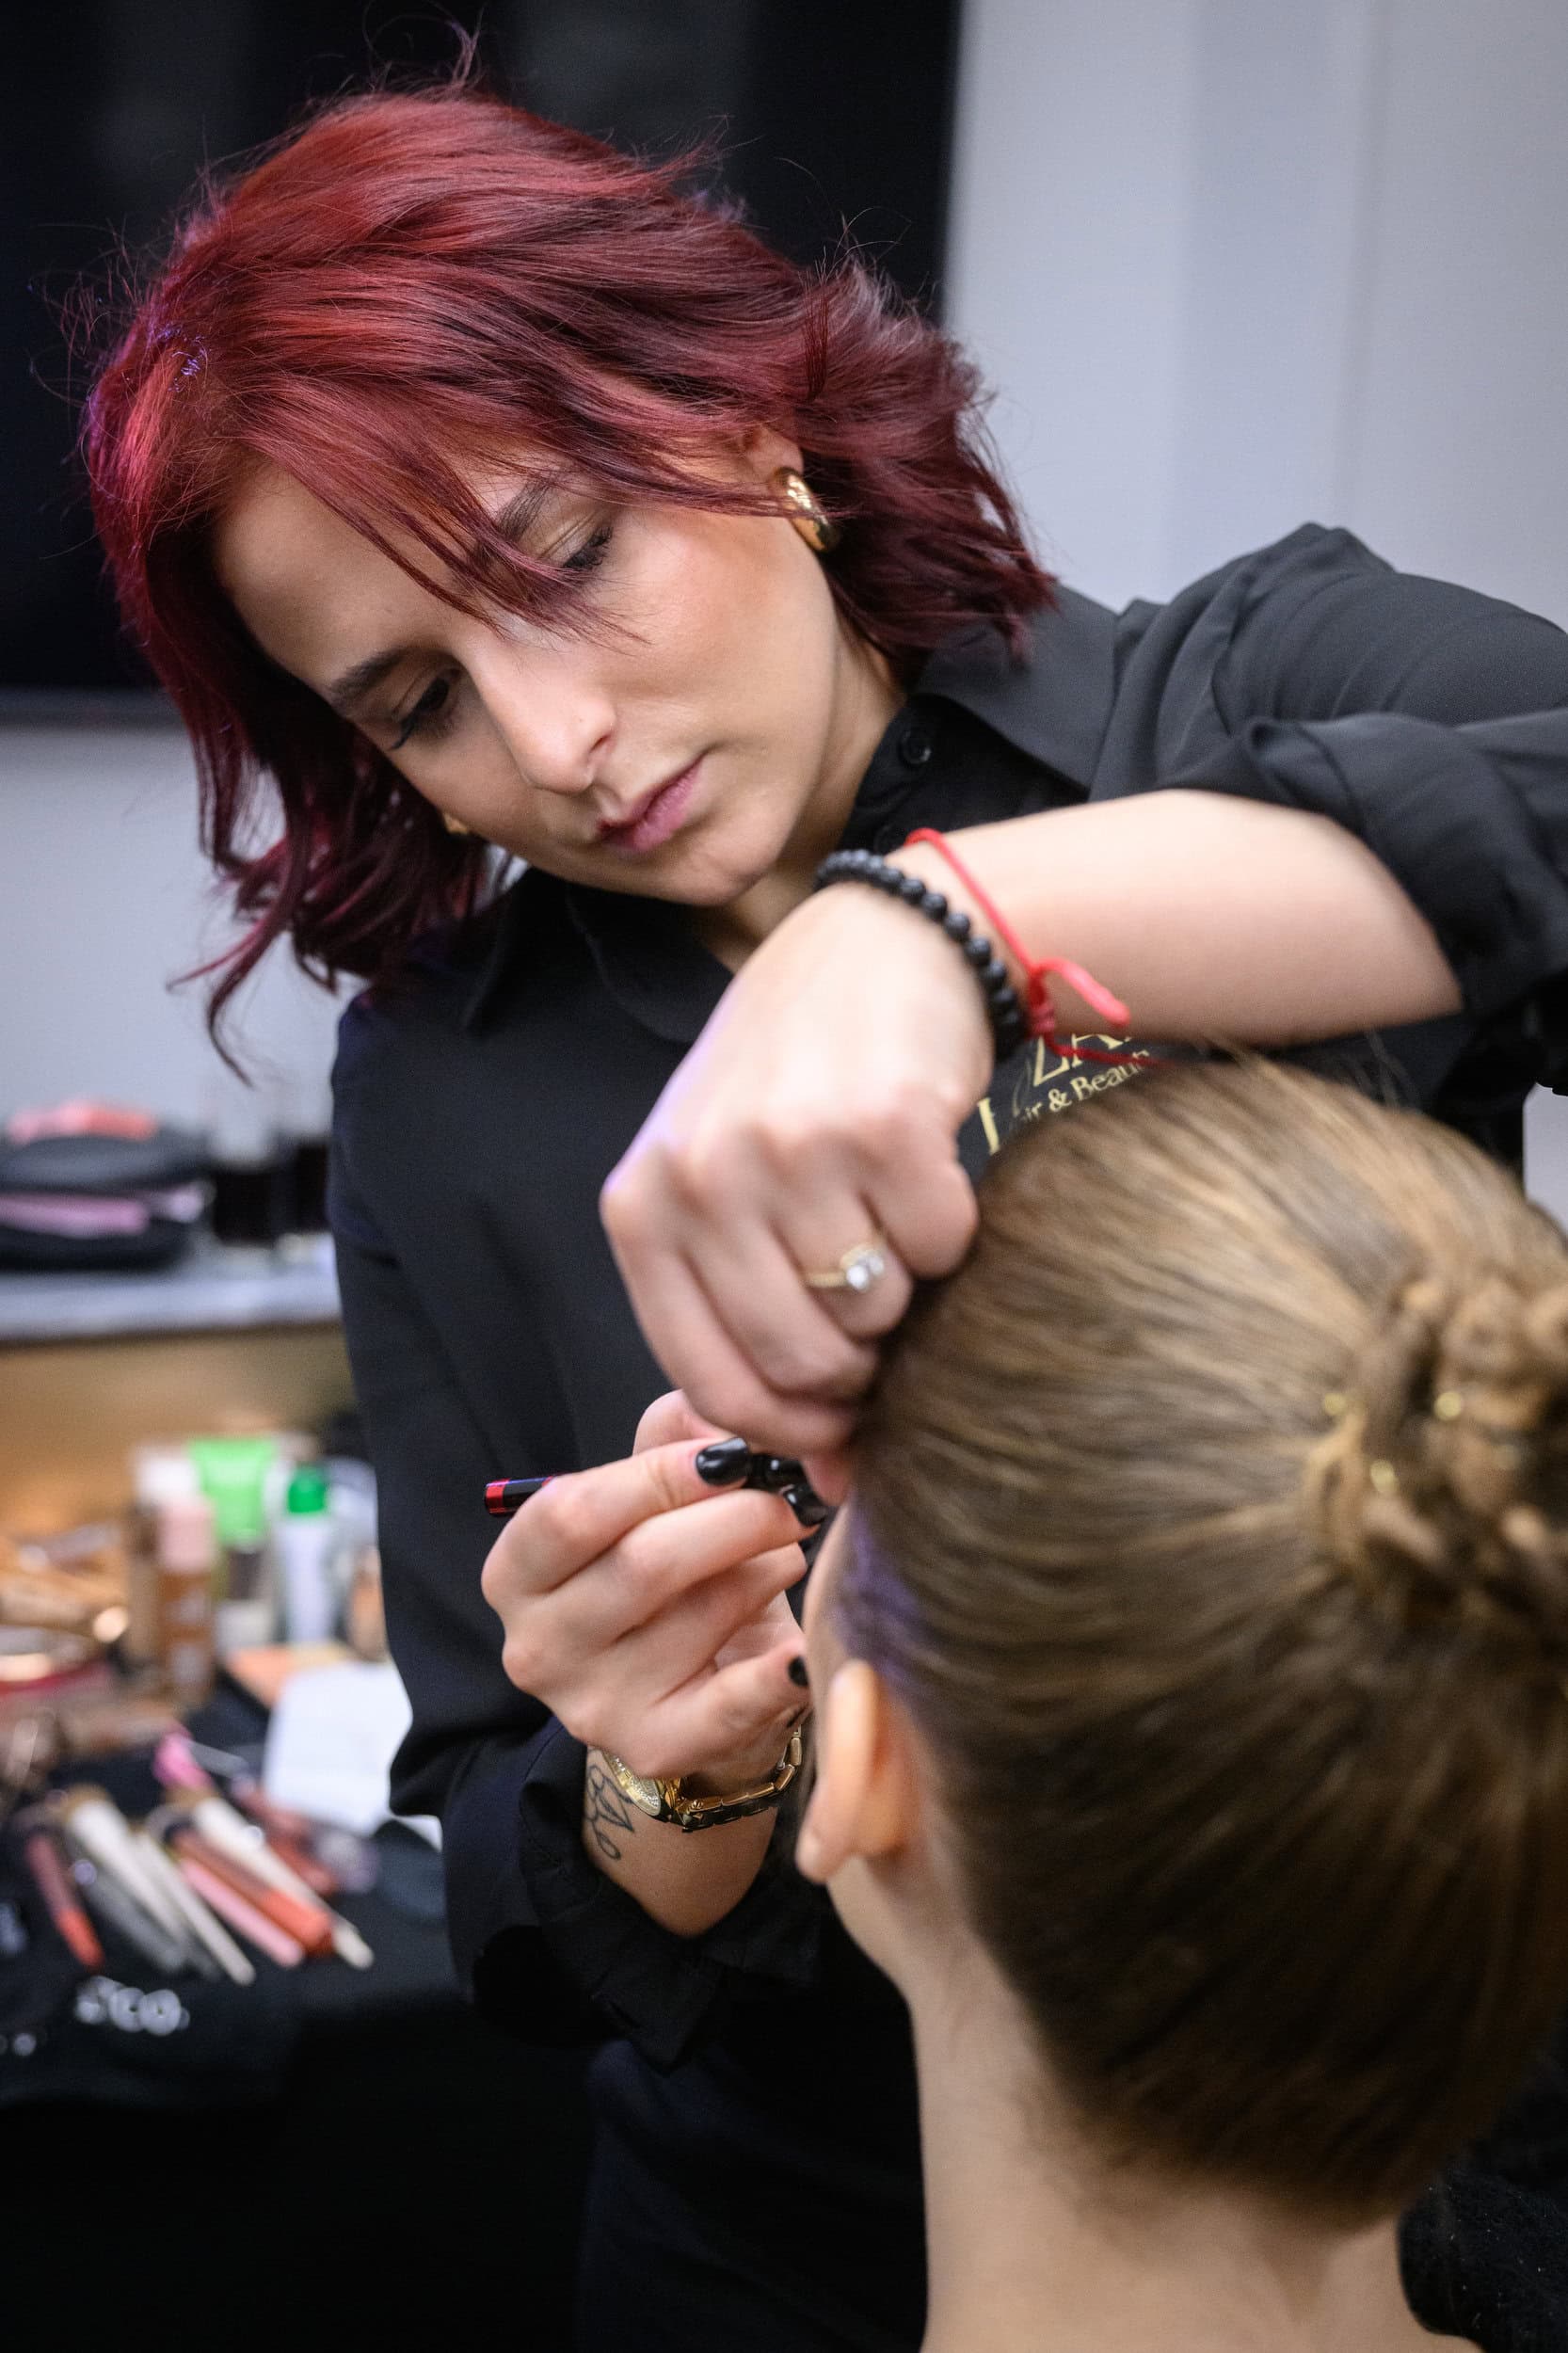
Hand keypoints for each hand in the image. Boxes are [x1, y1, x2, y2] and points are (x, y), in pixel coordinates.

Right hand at [480, 1390, 809, 1784]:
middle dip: (736, 1517)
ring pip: (701, 1617)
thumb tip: (723, 1419)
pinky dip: (776, 1673)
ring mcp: (592, 1707)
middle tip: (793, 1498)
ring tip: (789, 1553)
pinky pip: (730, 1706)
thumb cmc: (666, 1570)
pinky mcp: (655, 1748)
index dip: (660, 1475)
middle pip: (643, 1564)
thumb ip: (673, 1437)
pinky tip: (804, 1648)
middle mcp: (537, 1647)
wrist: (689, 1682)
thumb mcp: (650, 1497)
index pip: (572, 1513)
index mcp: (516, 1574)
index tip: (732, 1455)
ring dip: (766, 1571)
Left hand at [600, 879, 989, 1458]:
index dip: (785, 1431)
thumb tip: (833, 1484)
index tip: (835, 1436)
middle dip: (859, 1368)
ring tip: (890, 1223)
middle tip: (884, 1316)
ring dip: (907, 1292)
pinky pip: (942, 1247)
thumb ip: (747, 1322)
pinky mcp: (883, 1124)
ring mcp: (789, 1149)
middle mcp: (703, 1177)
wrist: (874, 948)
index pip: (708, 1383)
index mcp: (642, 1207)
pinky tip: (927, 1176)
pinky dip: (955, 1233)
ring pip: (876, 1313)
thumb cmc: (792, 1085)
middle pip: (800, 1361)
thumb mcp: (724, 1187)